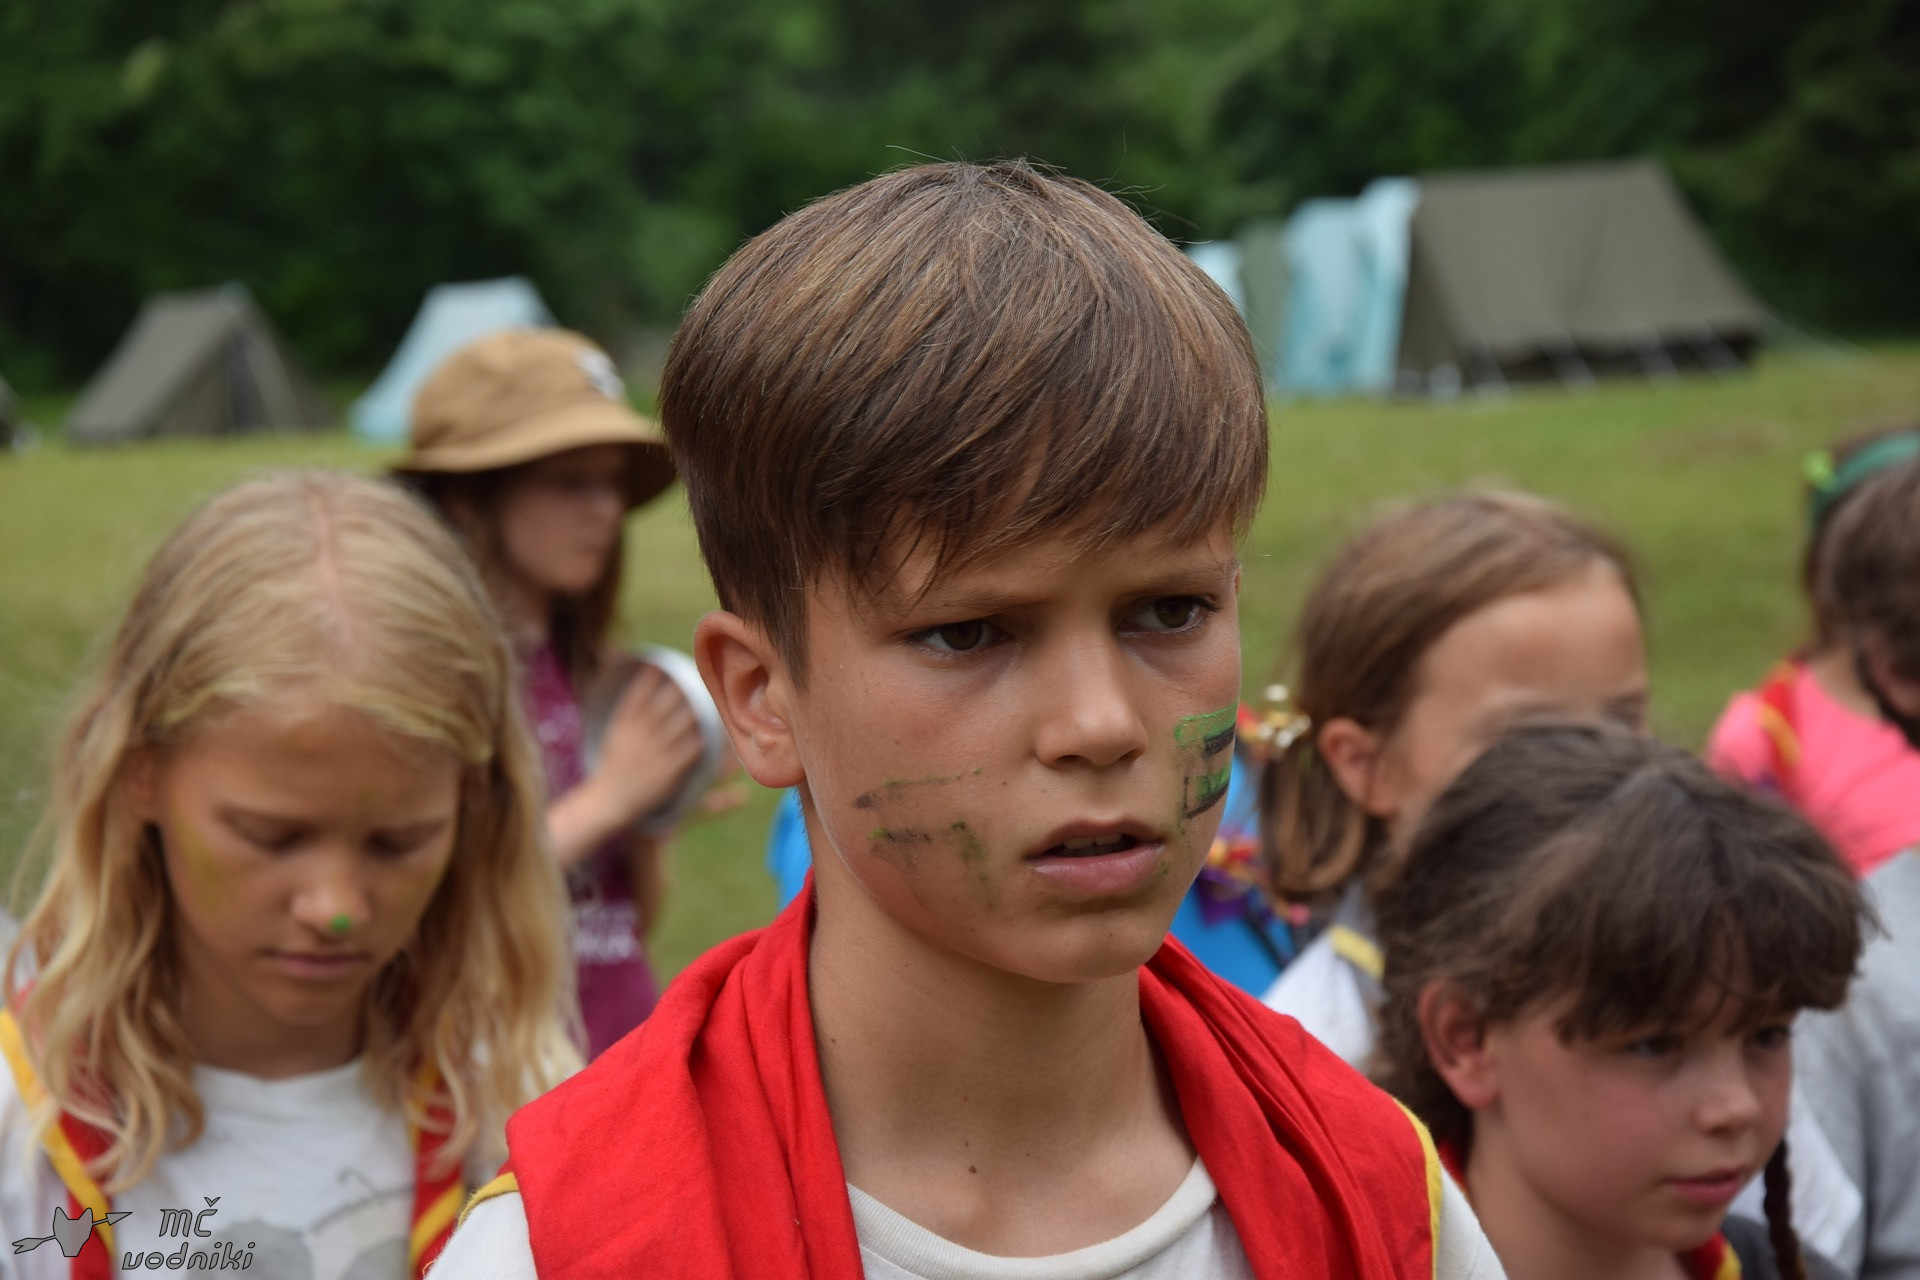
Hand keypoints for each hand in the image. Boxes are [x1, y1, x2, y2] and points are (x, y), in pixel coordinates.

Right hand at [590, 665, 705, 830]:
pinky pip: (685, 754)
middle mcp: (638, 739)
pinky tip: (707, 736)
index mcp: (623, 728)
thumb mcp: (614, 736)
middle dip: (675, 693)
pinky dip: (697, 743)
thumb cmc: (614, 766)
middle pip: (659, 710)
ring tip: (706, 704)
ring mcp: (652, 755)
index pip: (635, 699)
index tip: (659, 666)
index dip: (647, 681)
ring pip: (676, 729)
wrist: (610, 800)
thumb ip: (627, 712)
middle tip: (692, 680)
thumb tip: (633, 688)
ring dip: (692, 715)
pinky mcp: (666, 773)